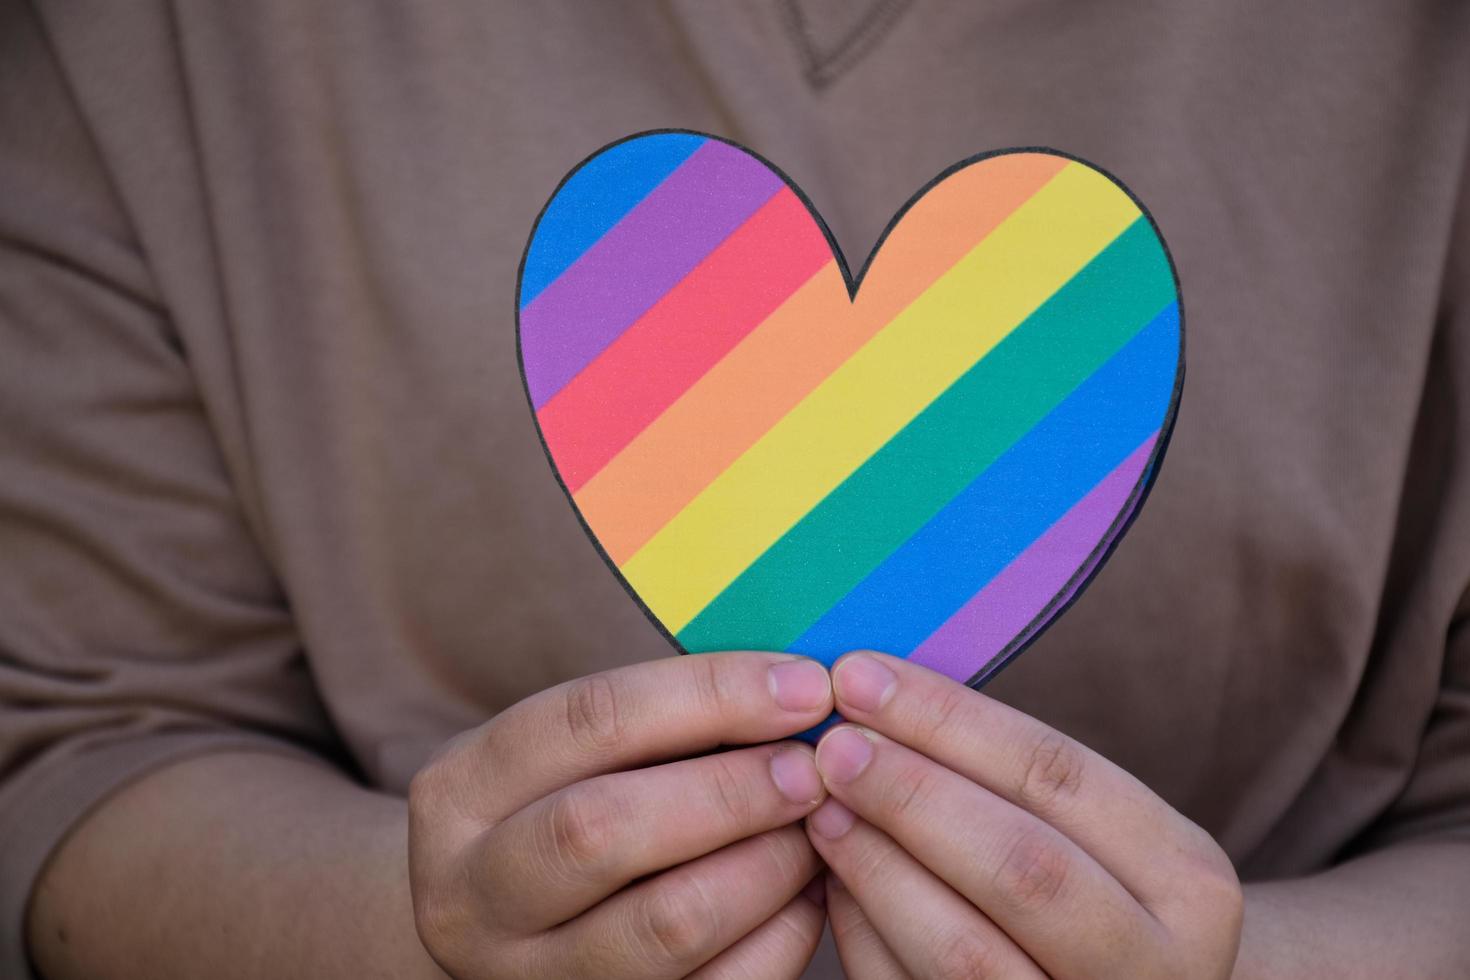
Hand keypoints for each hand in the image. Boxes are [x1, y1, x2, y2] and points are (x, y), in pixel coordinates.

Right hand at [408, 652, 833, 978]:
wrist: (502, 930)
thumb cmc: (559, 808)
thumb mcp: (566, 755)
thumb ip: (657, 720)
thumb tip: (794, 688)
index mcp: (460, 791)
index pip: (589, 719)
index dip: (709, 695)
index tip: (802, 686)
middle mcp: (473, 893)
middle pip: (606, 828)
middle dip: (732, 790)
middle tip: (811, 768)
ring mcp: (529, 977)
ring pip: (666, 923)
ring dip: (767, 865)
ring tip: (816, 826)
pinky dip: (780, 935)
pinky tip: (806, 892)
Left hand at [806, 651, 1242, 978]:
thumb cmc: (1088, 890)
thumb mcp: (1092, 834)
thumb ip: (1005, 774)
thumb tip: (876, 691)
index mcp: (1189, 882)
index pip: (1057, 775)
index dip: (946, 719)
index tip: (859, 676)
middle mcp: (1153, 968)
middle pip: (1021, 866)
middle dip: (911, 794)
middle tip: (831, 746)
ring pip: (963, 952)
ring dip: (877, 867)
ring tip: (821, 808)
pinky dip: (865, 934)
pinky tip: (834, 880)